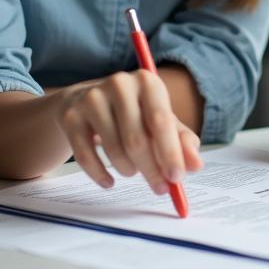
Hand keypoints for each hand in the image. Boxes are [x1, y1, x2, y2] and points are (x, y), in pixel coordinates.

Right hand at [55, 70, 202, 192]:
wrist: (85, 99)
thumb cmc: (133, 112)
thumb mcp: (160, 120)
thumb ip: (181, 141)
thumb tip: (197, 165)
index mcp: (147, 81)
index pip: (160, 121)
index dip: (170, 152)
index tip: (177, 178)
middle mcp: (119, 85)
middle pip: (136, 139)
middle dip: (151, 169)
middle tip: (159, 188)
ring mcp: (92, 98)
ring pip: (113, 149)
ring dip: (128, 170)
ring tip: (132, 171)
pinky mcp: (71, 116)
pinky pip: (85, 156)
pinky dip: (99, 175)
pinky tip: (109, 181)